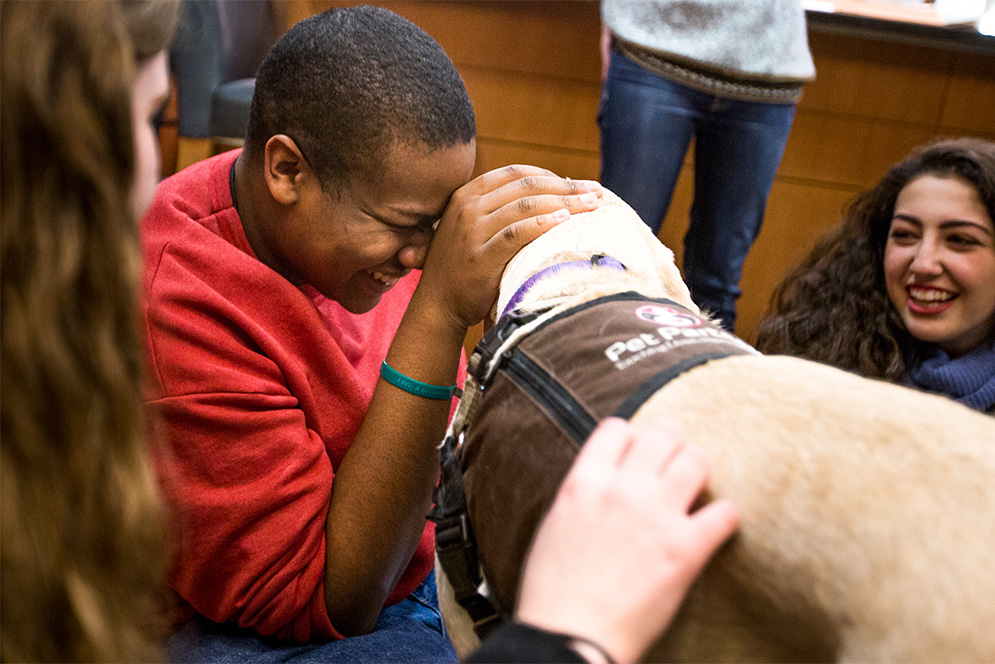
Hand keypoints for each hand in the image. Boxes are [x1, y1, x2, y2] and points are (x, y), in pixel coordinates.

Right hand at [415, 165, 601, 330]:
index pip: (517, 173)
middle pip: (527, 186)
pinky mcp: (480, 256)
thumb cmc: (466, 267)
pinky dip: (543, 225)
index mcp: (468, 193)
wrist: (438, 304)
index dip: (552, 176)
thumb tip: (555, 200)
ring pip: (525, 206)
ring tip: (592, 206)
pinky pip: (516, 233)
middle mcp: (468, 206)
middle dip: (567, 187)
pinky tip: (565, 222)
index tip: (580, 185)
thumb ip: (503, 211)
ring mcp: (472, 230)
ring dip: (564, 203)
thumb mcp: (476, 228)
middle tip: (597, 193)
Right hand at [514, 418, 738, 663]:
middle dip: (671, 446)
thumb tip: (606, 484)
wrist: (570, 637)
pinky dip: (723, 518)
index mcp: (584, 482)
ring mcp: (656, 516)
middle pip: (664, 433)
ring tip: (694, 491)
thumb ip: (585, 494)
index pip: (617, 428)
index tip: (635, 457)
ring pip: (696, 461)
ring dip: (697, 473)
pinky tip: (713, 528)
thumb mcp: (556, 525)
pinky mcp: (686, 549)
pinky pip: (725, 513)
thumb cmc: (554, 593)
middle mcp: (622, 489)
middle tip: (671, 467)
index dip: (631, 441)